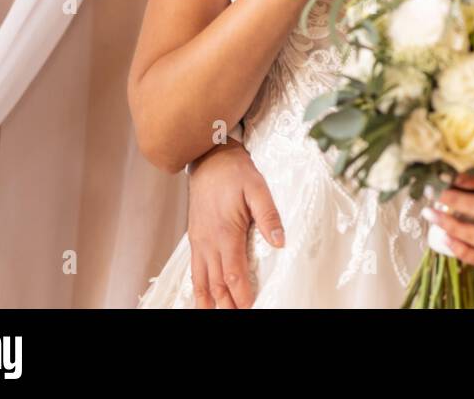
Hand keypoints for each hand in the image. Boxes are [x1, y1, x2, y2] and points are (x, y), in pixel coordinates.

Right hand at [186, 140, 282, 308]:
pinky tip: (202, 297)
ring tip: (217, 314)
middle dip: (227, 302)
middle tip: (238, 314)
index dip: (241, 293)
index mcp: (225, 232)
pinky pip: (194, 269)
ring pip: (202, 279)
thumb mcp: (257, 188)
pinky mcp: (195, 238)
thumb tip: (279, 240)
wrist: (209, 159)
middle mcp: (208, 240)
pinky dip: (198, 287)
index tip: (250, 306)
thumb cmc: (234, 172)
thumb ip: (269, 215)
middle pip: (217, 281)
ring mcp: (199, 241)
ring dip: (210, 299)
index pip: (233, 271)